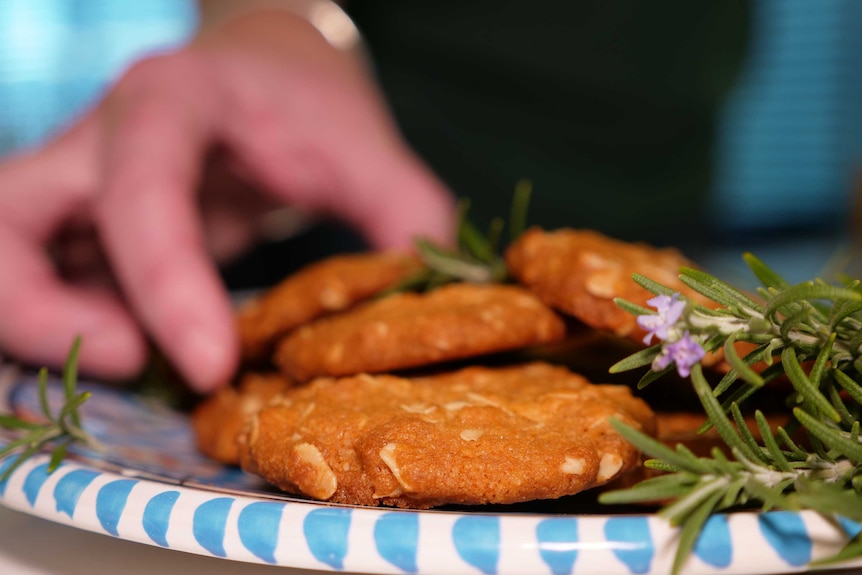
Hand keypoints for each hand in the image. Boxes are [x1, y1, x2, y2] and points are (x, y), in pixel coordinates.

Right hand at [0, 10, 454, 391]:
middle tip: (134, 361)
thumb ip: (405, 213)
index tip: (213, 366)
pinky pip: (42, 282)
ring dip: (48, 326)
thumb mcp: (366, 146)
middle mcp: (100, 136)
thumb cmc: (306, 100)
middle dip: (43, 310)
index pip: (140, 189)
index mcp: (172, 101)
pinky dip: (72, 328)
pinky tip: (139, 348)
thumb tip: (418, 307)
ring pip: (5, 255)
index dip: (166, 284)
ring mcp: (78, 181)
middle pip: (5, 220)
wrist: (261, 66)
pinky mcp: (81, 222)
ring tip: (140, 360)